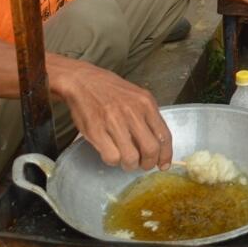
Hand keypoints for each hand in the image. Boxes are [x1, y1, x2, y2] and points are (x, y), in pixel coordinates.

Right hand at [54, 60, 171, 171]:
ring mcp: (114, 122)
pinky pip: (112, 157)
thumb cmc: (110, 91)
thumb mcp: (137, 97)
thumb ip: (148, 117)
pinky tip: (111, 153)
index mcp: (146, 103)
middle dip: (148, 164)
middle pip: (151, 150)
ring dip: (130, 165)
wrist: (82, 81)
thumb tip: (158, 144)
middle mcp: (133, 112)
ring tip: (126, 161)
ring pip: (131, 157)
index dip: (165, 155)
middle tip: (142, 165)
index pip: (164, 136)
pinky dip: (114, 161)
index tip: (163, 165)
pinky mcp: (96, 131)